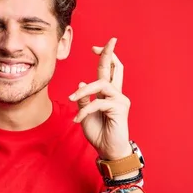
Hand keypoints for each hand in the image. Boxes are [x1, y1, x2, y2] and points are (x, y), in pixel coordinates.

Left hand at [69, 37, 131, 159]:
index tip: (95, 47)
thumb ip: (84, 99)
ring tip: (72, 98)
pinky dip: (85, 110)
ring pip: (100, 84)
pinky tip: (78, 119)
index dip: (104, 57)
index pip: (108, 70)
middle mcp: (116, 94)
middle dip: (109, 53)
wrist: (108, 150)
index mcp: (107, 93)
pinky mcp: (119, 109)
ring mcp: (120, 100)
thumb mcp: (85, 114)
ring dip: (83, 90)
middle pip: (115, 68)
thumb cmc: (98, 133)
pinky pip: (98, 103)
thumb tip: (81, 83)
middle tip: (105, 43)